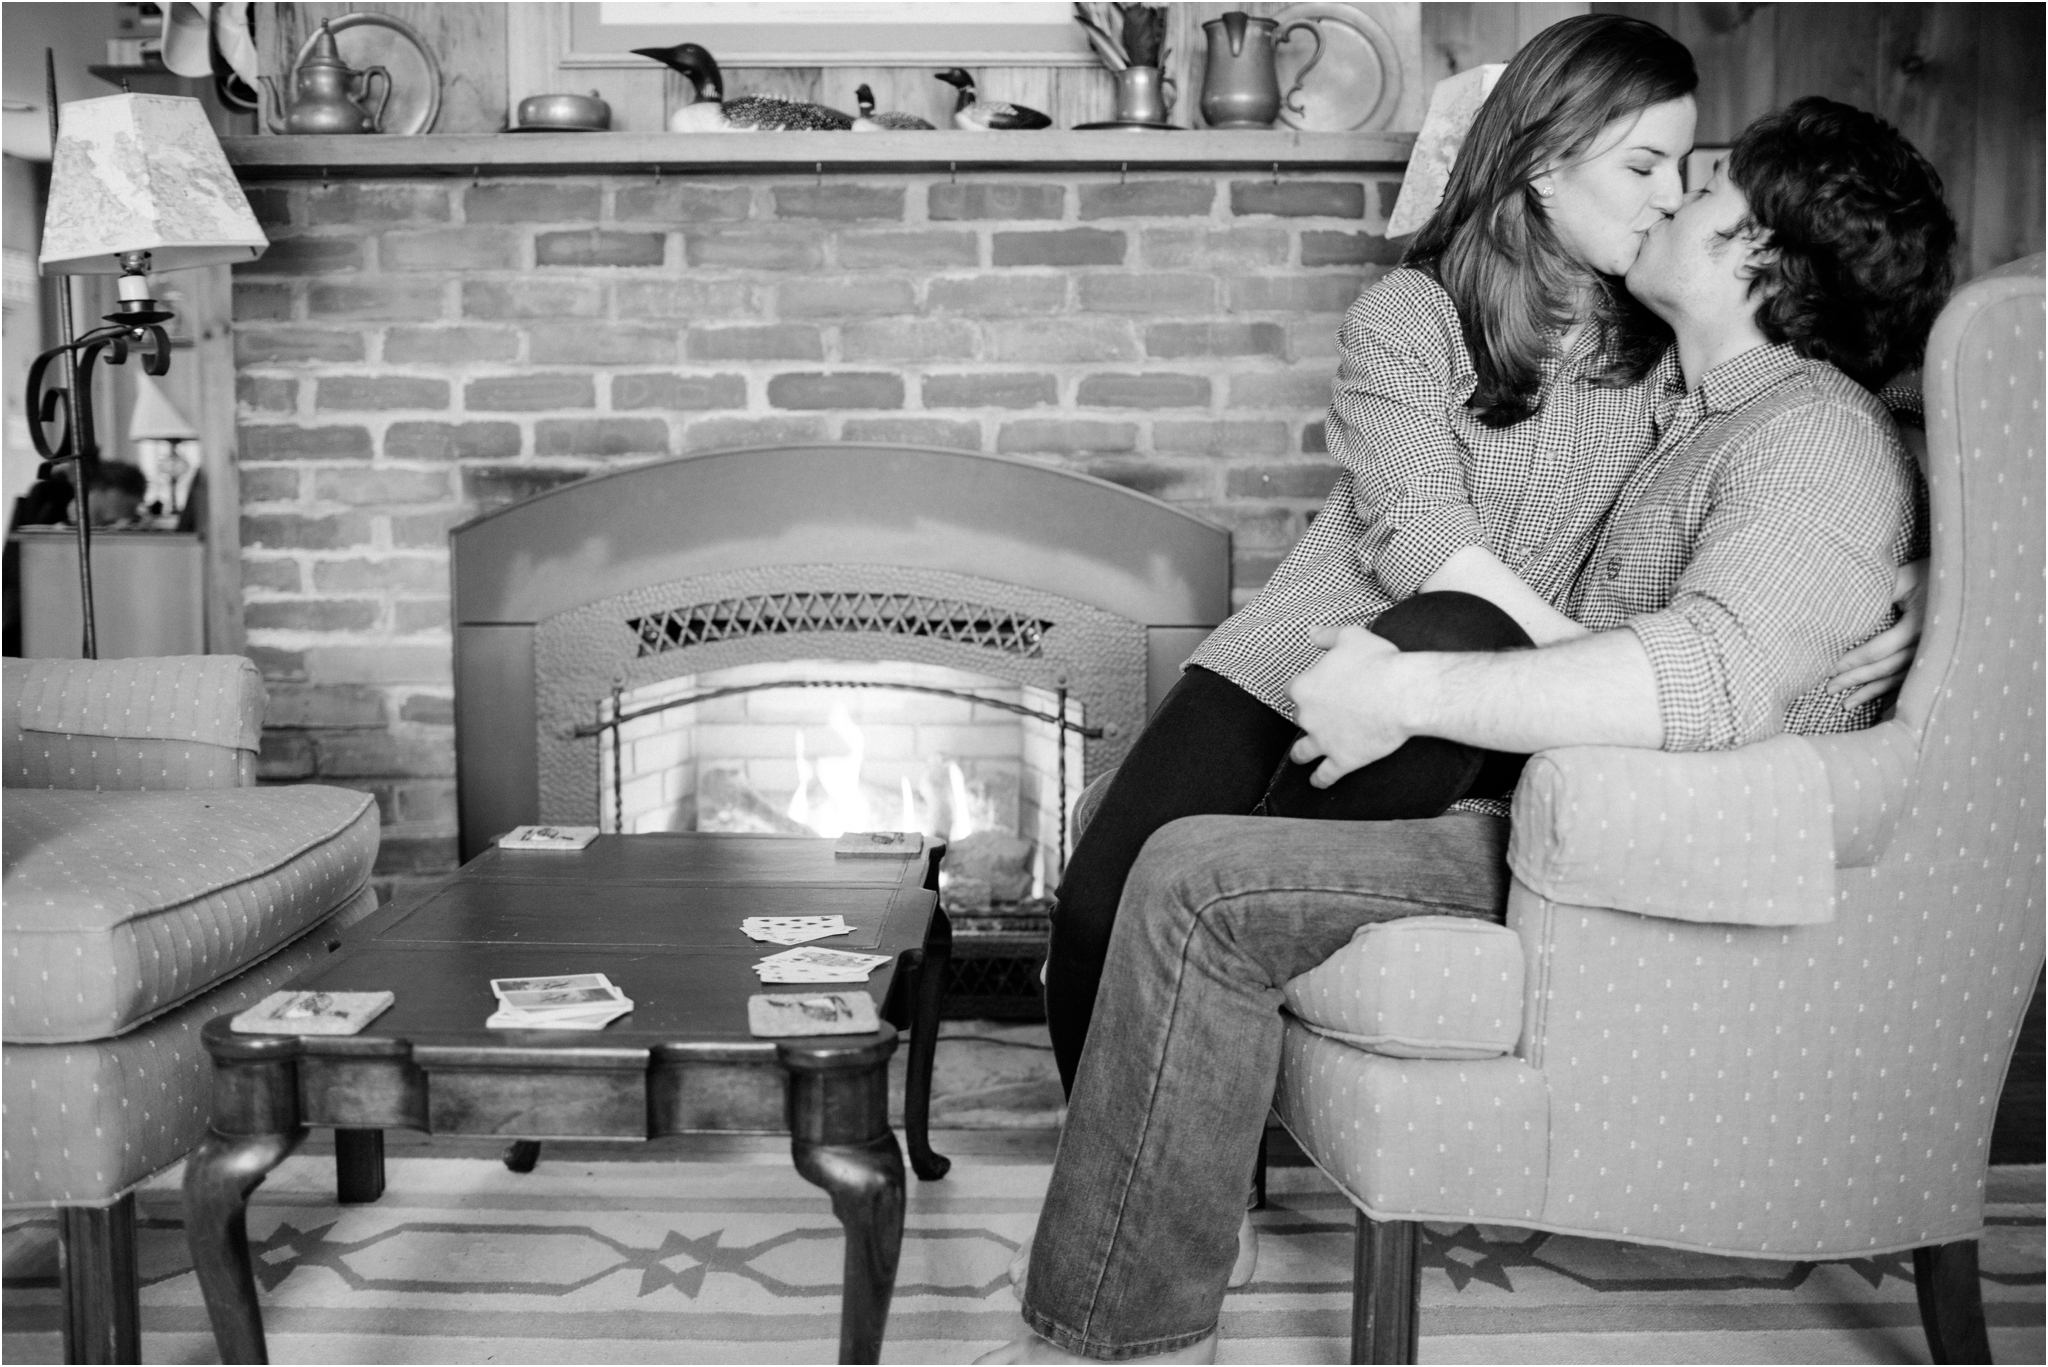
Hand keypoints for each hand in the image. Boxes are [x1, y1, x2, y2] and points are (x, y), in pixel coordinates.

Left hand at [1286, 625, 1409, 786]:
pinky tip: (1317, 782)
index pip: (1294, 690)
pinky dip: (1320, 780)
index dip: (1305, 689)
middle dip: (1308, 717)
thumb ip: (1327, 636)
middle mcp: (1308, 716)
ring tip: (1301, 757)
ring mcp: (1324, 741)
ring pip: (1303, 751)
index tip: (1315, 690)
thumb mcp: (1351, 637)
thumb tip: (1312, 633)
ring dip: (1301, 753)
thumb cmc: (1378, 663)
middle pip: (1300, 718)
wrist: (1402, 694)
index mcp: (1305, 687)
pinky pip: (1325, 775)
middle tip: (1321, 717)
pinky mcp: (1342, 760)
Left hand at [1830, 558, 1926, 708]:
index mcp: (1919, 625)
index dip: (1852, 661)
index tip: (1827, 668)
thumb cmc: (1932, 573)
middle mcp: (1928, 645)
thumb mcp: (1905, 577)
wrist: (1969, 579)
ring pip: (1898, 679)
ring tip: (1846, 705)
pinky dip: (1892, 692)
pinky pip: (1911, 680)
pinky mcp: (1937, 658)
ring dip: (1871, 692)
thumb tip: (1846, 611)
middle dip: (1855, 680)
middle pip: (1886, 668)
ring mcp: (1935, 655)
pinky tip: (1877, 706)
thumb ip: (1881, 593)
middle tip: (1828, 689)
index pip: (1878, 650)